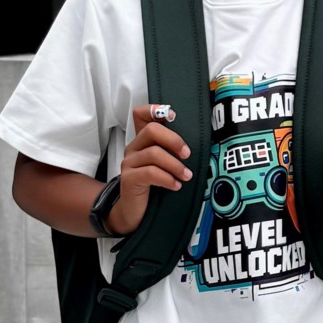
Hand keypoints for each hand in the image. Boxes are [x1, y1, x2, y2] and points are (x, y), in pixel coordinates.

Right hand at [107, 104, 191, 234]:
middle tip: (187, 154)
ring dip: (175, 165)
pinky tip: (175, 186)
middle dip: (174, 140)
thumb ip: (172, 152)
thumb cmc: (153, 187)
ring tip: (186, 176)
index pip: (140, 115)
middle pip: (152, 130)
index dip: (154, 109)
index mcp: (142, 141)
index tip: (173, 116)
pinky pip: (150, 173)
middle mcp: (134, 148)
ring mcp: (129, 163)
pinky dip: (167, 178)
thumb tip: (194, 146)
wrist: (135, 213)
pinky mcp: (128, 178)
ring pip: (154, 153)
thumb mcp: (164, 165)